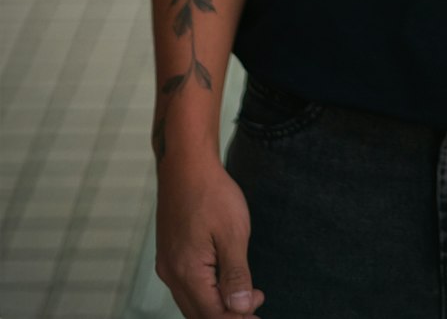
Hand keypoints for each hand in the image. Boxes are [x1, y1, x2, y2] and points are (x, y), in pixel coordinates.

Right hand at [156, 158, 265, 317]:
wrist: (186, 164)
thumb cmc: (211, 193)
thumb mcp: (233, 233)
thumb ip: (236, 275)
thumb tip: (240, 308)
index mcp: (187, 272)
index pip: (213, 315)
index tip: (259, 312)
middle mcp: (171, 274)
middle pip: (199, 315)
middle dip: (228, 316)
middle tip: (256, 307)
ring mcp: (167, 265)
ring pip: (191, 303)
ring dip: (217, 306)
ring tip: (246, 297)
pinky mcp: (168, 255)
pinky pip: (186, 287)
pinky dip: (206, 293)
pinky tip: (224, 283)